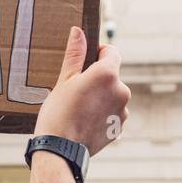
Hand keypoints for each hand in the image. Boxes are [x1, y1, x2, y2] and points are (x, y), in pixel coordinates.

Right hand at [34, 25, 129, 154]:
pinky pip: (112, 113)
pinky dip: (101, 114)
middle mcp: (122, 90)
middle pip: (111, 75)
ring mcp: (123, 111)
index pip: (111, 51)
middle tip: (74, 90)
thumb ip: (75, 54)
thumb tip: (78, 31)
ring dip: (100, 97)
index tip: (85, 59)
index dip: (98, 52)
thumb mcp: (64, 80)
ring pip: (112, 95)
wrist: (60, 151)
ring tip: (78, 109)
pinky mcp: (119, 127)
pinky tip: (84, 121)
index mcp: (108, 74)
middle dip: (96, 79)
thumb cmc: (59, 113)